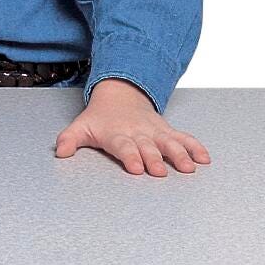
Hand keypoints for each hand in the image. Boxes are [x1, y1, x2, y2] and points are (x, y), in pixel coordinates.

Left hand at [55, 78, 210, 175]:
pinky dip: (195, 146)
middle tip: (160, 171)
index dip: (130, 156)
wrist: (119, 93)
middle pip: (147, 147)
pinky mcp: (167, 131)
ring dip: (179, 154)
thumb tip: (59, 152)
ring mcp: (154, 132)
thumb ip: (70, 139)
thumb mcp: (81, 126)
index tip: (136, 167)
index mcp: (116, 134)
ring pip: (169, 143)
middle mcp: (137, 133)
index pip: (123, 146)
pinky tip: (204, 158)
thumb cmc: (100, 118)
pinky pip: (183, 138)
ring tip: (188, 167)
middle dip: (154, 159)